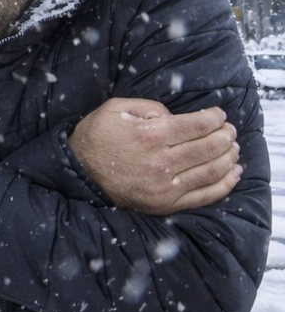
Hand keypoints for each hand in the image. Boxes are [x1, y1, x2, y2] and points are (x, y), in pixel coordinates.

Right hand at [67, 97, 239, 214]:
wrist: (78, 172)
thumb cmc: (97, 137)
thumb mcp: (115, 109)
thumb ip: (148, 107)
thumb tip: (174, 116)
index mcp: (150, 135)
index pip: (197, 125)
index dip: (215, 118)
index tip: (219, 115)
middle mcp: (161, 161)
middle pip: (208, 147)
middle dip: (225, 135)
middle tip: (229, 130)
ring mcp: (165, 186)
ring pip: (211, 170)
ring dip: (229, 157)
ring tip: (232, 147)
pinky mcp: (166, 203)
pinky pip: (205, 195)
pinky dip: (225, 184)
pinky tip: (234, 173)